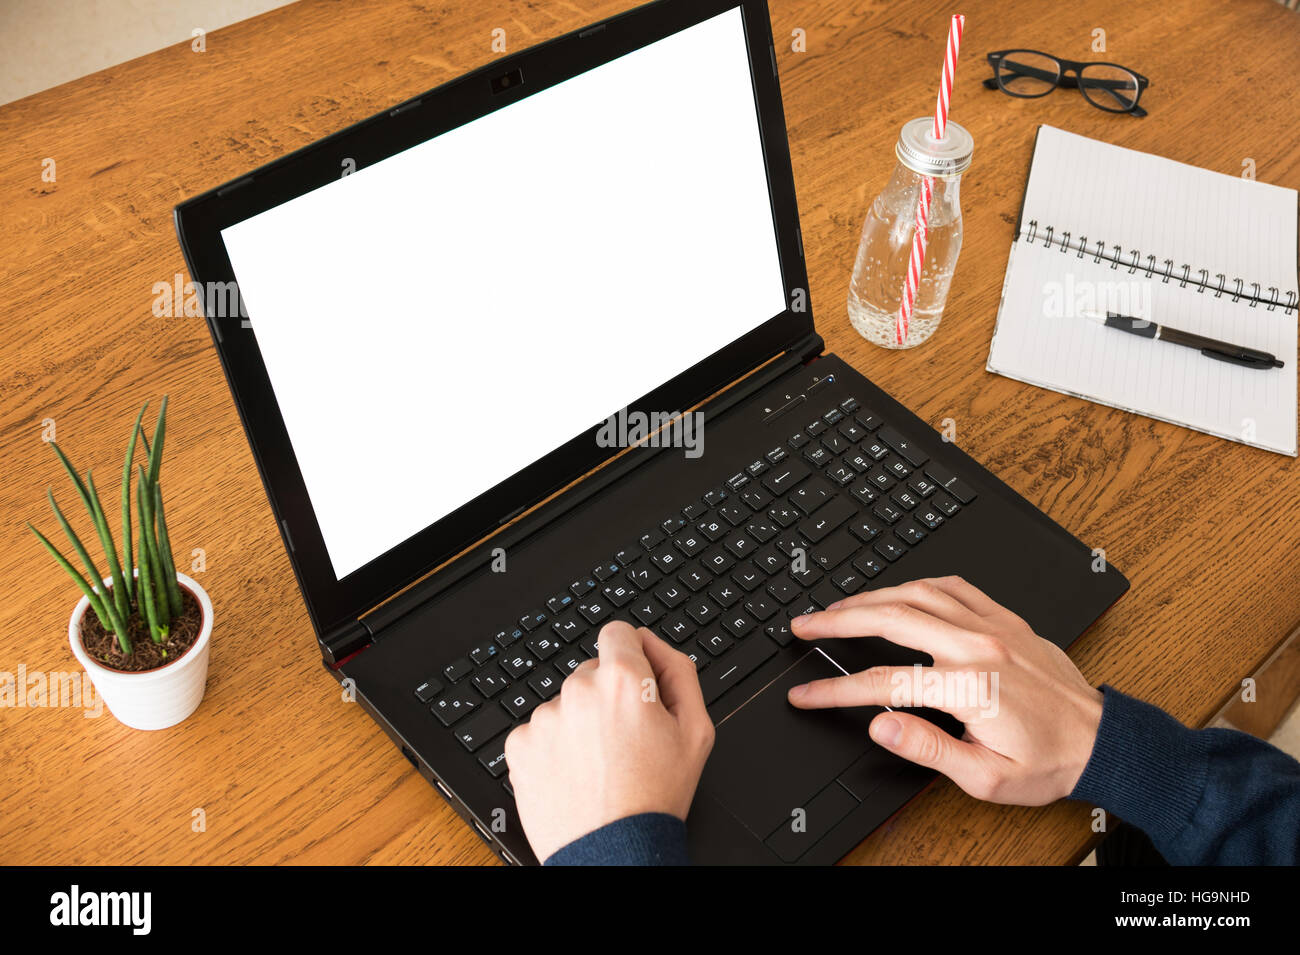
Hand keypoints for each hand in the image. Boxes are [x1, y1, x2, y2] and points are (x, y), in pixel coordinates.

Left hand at [504, 620, 714, 861]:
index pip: (618, 633)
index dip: (631, 656)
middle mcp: (578, 690)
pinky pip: (540, 730)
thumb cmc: (655, 796)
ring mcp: (544, 718)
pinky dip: (554, 746)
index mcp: (622, 680)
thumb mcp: (696, 730)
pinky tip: (575, 772)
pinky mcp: (520, 744)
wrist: (613, 852)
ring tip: (599, 762)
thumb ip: (679, 671)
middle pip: (592, 671)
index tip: (635, 684)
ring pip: (565, 703)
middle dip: (607, 695)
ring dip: (580, 722)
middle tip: (624, 738)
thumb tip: (654, 644)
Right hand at [787, 576, 1102, 805]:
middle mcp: (979, 645)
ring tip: (837, 607)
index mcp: (970, 686)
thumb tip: (880, 725)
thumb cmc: (1047, 762)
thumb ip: (928, 748)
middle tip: (803, 625)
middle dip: (837, 620)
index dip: (835, 688)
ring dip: (870, 596)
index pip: (883, 682)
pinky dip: (916, 584)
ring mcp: (993, 625)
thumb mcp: (986, 777)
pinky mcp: (1005, 619)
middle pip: (890, 617)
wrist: (1101, 741)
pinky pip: (953, 586)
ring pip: (917, 592)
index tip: (806, 693)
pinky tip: (897, 591)